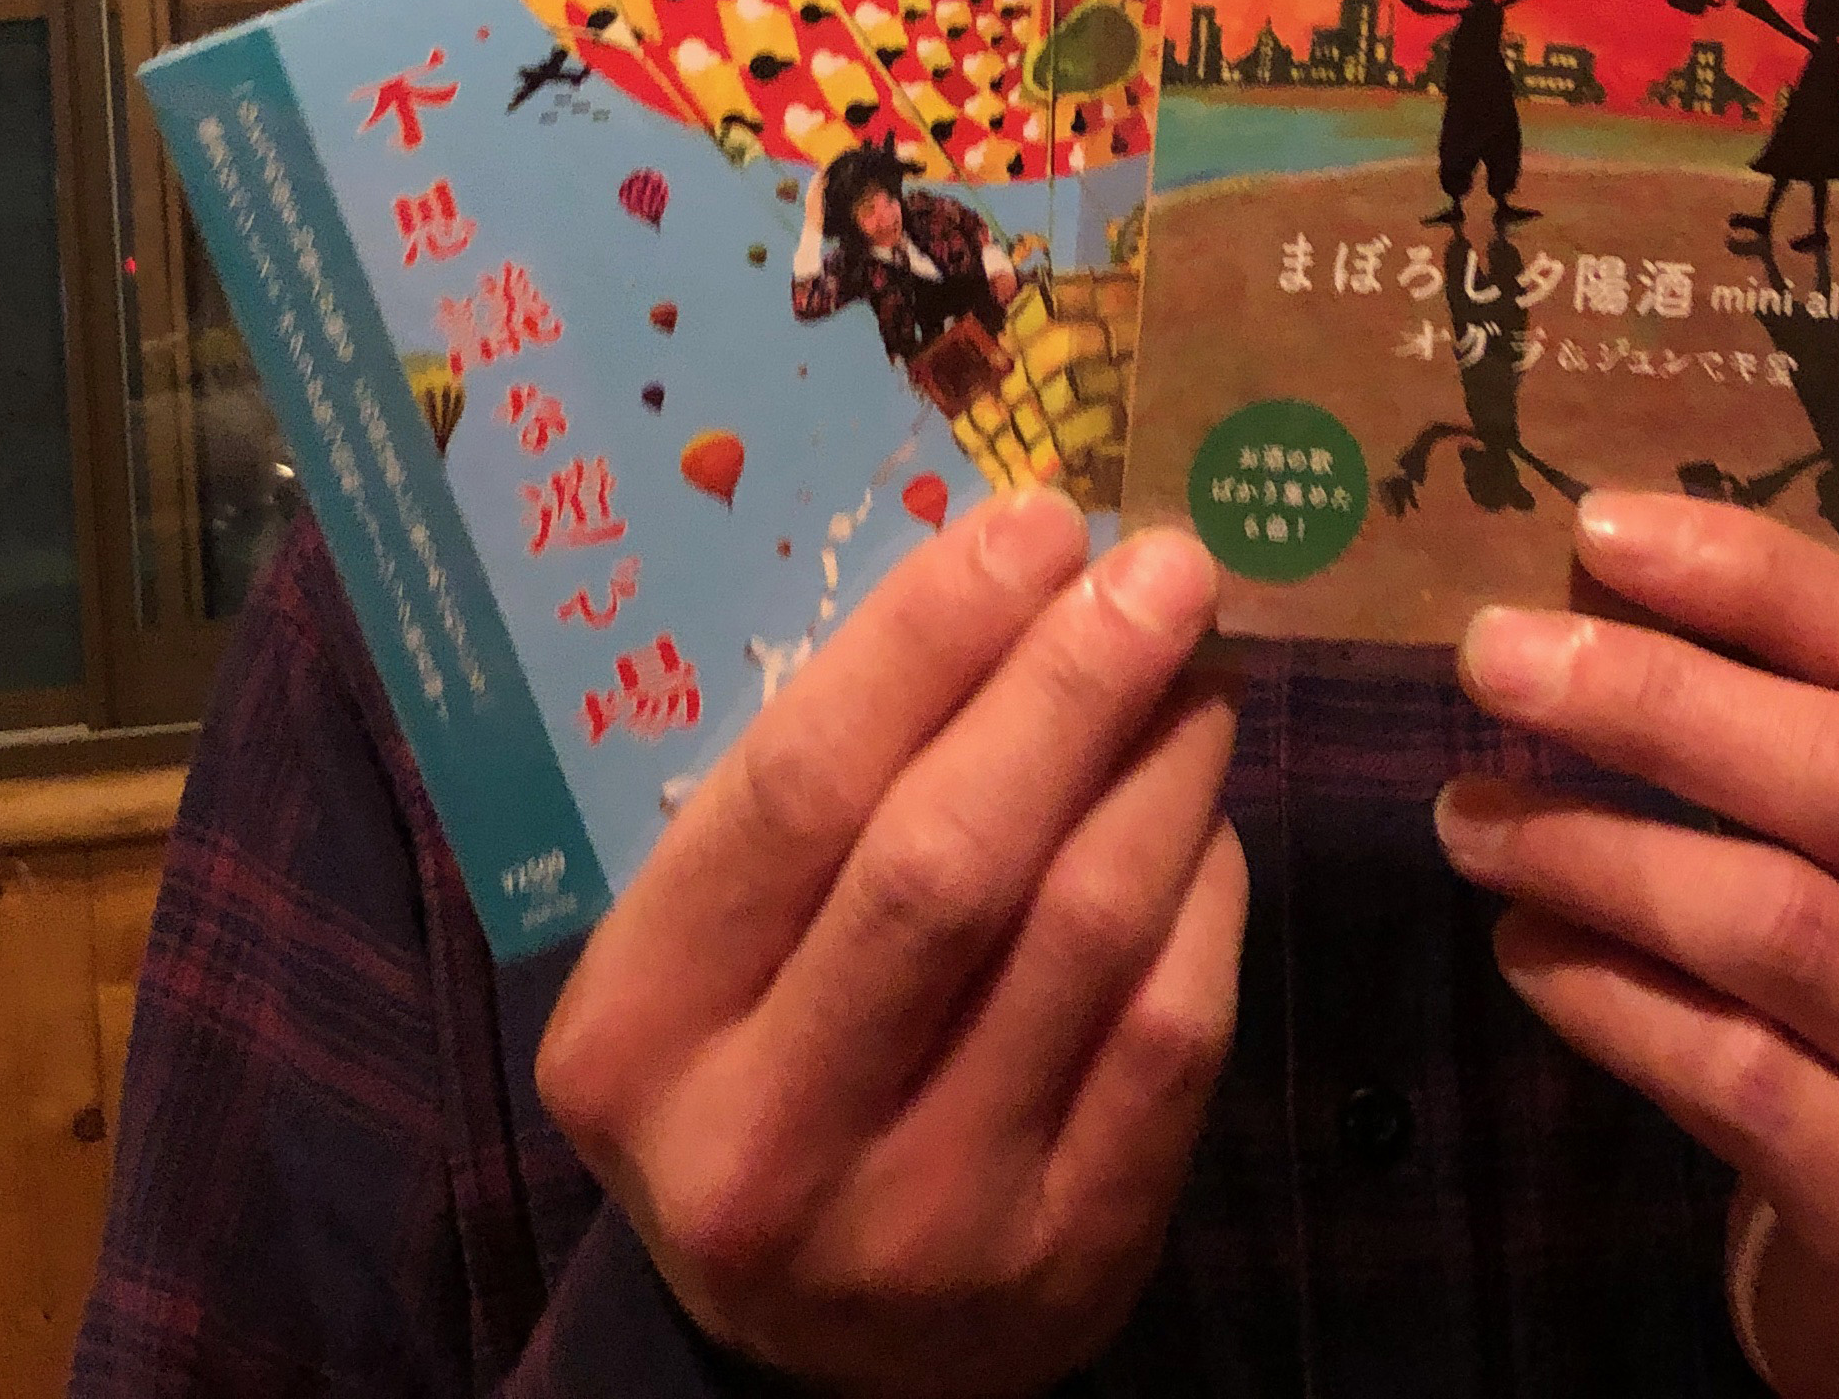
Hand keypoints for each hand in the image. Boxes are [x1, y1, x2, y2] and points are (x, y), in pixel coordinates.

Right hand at [538, 493, 1246, 1395]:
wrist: (820, 1363)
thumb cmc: (757, 1073)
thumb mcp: (708, 954)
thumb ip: (810, 798)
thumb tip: (999, 577)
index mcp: (636, 1035)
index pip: (796, 790)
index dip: (929, 638)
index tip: (1033, 523)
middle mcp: (762, 1144)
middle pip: (944, 860)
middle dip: (1069, 685)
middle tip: (1161, 566)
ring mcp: (926, 1221)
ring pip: (1081, 936)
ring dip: (1162, 768)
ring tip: (1199, 666)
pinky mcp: (1071, 1266)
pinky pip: (1171, 1034)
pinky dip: (1203, 894)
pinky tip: (1202, 815)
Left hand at [1434, 494, 1838, 1398]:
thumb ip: (1834, 723)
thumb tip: (1611, 569)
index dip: (1763, 584)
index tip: (1597, 529)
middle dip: (1655, 700)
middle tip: (1495, 657)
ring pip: (1785, 931)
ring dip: (1597, 851)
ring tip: (1469, 814)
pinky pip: (1739, 1077)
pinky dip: (1607, 996)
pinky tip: (1525, 947)